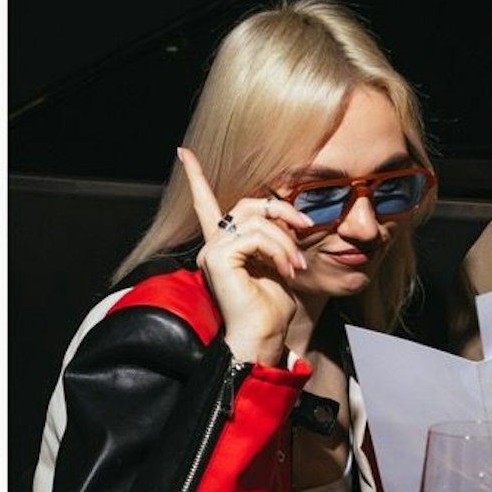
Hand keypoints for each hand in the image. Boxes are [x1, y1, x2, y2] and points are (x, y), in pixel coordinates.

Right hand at [175, 147, 311, 363]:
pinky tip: (287, 269)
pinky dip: (279, 249)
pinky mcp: (218, 258)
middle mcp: (212, 246)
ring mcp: (212, 251)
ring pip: (256, 220)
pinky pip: (256, 236)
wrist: (262, 337)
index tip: (184, 153)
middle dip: (282, 210)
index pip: (205, 205)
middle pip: (247, 204)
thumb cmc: (272, 309)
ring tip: (297, 265)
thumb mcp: (277, 265)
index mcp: (223, 247)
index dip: (196, 178)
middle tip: (307, 228)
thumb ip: (273, 240)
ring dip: (286, 240)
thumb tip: (288, 218)